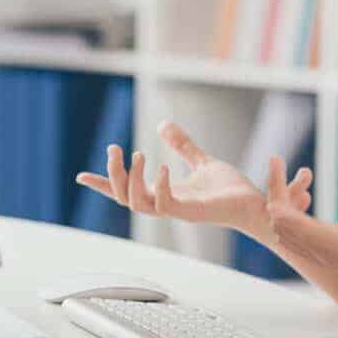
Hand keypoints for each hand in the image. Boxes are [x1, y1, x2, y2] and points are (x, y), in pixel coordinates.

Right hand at [76, 121, 306, 233]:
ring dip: (131, 179)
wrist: (256, 205)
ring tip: (137, 153)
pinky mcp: (192, 213)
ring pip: (138, 203)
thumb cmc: (230, 190)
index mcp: (164, 194)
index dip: (104, 185)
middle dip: (112, 175)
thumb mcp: (201, 160)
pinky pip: (165, 205)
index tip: (81, 176)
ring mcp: (177, 211)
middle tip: (114, 148)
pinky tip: (162, 167)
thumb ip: (182, 146)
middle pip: (124, 198)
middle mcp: (166, 205)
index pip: (126, 192)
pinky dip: (159, 186)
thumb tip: (163, 124)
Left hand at [265, 165, 337, 299]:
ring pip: (285, 230)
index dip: (283, 202)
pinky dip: (290, 214)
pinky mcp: (325, 253)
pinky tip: (299, 193)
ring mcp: (323, 256)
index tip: (272, 179)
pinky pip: (295, 234)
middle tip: (274, 159)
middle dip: (276, 193)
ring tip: (282, 169)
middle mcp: (326, 253)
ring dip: (281, 203)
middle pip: (283, 225)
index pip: (298, 226)